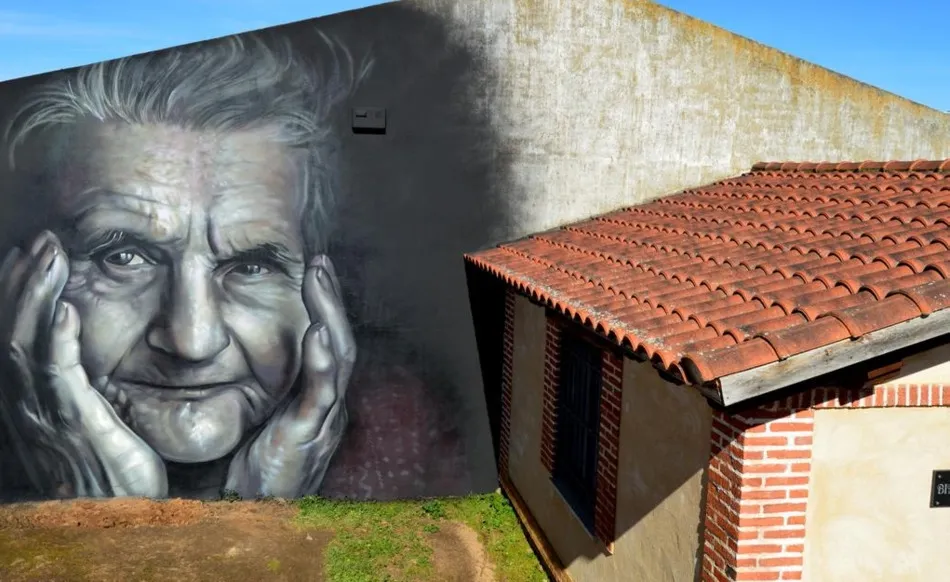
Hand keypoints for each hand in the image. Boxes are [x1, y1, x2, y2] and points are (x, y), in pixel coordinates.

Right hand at [0, 231, 166, 498]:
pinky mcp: (78, 426)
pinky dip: (60, 339)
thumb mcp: (88, 419)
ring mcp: (47, 415)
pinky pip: (60, 377)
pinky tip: (69, 309)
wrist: (119, 519)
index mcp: (30, 399)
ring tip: (51, 255)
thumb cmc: (110, 470)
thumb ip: (78, 384)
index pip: (14, 334)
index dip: (19, 292)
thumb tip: (80, 344)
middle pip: (12, 329)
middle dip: (25, 280)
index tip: (33, 254)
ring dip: (38, 295)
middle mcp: (27, 404)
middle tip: (42, 240)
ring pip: (28, 343)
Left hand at [225, 256, 356, 497]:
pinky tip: (317, 331)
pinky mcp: (309, 435)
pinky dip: (323, 360)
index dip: (324, 306)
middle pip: (340, 341)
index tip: (314, 272)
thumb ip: (261, 388)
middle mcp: (328, 405)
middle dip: (330, 299)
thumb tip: (234, 350)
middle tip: (319, 262)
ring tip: (319, 279)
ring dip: (329, 314)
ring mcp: (323, 420)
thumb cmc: (252, 470)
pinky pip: (322, 392)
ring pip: (339, 358)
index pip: (328, 343)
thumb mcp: (259, 419)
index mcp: (317, 400)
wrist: (253, 516)